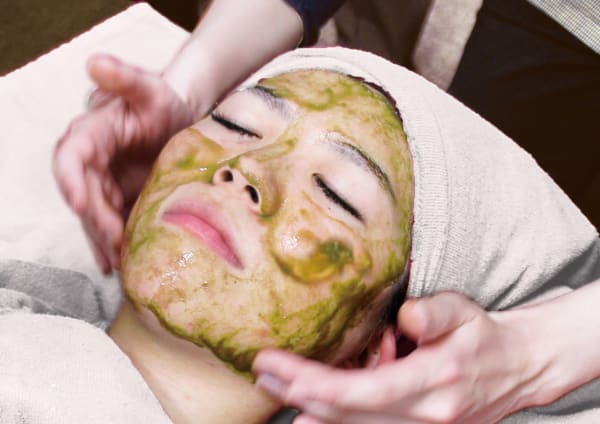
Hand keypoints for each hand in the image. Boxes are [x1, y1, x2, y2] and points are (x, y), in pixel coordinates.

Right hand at [53, 54, 194, 272]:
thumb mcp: (151, 89)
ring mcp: (107, 184)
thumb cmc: (165, 100)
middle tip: (114, 240)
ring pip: (97, 215)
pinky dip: (115, 244)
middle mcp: (93, 162)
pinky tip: (120, 265)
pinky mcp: (122, 199)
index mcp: (93, 134)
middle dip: (96, 219)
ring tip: (117, 262)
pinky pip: (114, 224)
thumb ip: (126, 78)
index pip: (72, 157)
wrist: (182, 119)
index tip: (79, 202)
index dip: (71, 180)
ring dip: (104, 239)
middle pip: (85, 194)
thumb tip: (95, 62)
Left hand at [253, 292, 541, 423]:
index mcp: (434, 380)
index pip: (361, 391)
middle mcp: (426, 415)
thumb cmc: (483, 334)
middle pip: (347, 416)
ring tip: (275, 389)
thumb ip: (435, 313)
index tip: (275, 364)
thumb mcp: (464, 311)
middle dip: (298, 395)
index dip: (312, 381)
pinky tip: (310, 414)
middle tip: (262, 374)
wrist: (518, 367)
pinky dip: (336, 422)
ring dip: (311, 412)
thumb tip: (405, 319)